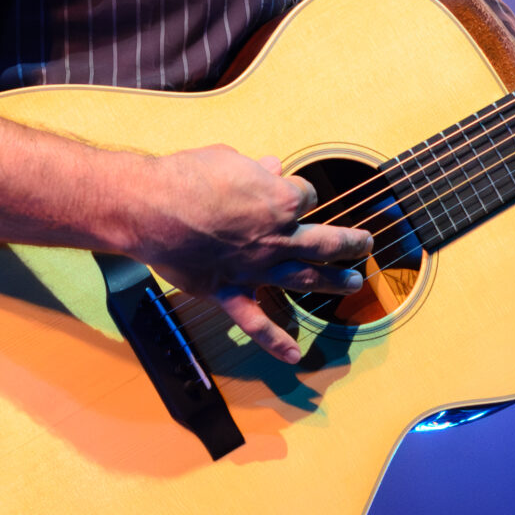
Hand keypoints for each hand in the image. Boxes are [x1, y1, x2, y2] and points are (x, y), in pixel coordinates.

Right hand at [109, 146, 371, 361]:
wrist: (150, 207)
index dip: (300, 192)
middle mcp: (275, 238)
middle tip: (364, 244)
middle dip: (350, 243)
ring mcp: (255, 268)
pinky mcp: (229, 290)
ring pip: (304, 278)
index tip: (295, 190)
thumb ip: (254, 168)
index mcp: (279, 201)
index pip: (304, 195)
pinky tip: (295, 355)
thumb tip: (270, 166)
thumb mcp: (227, 159)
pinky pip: (255, 320)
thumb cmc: (187, 177)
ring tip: (354, 283)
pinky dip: (275, 340)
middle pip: (325, 241)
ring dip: (332, 281)